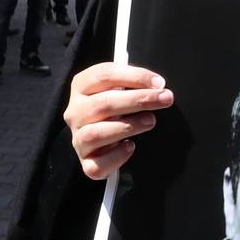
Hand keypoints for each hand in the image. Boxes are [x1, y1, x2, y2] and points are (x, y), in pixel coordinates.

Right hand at [63, 62, 173, 178]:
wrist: (99, 139)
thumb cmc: (113, 108)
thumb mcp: (118, 88)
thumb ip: (132, 83)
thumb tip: (158, 86)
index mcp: (81, 87)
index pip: (104, 75)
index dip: (134, 76)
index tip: (159, 82)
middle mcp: (75, 112)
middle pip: (103, 103)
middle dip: (138, 100)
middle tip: (164, 99)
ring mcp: (78, 138)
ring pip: (96, 133)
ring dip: (128, 126)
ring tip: (150, 121)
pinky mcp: (87, 162)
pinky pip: (96, 164)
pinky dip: (116, 156)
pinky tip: (130, 146)